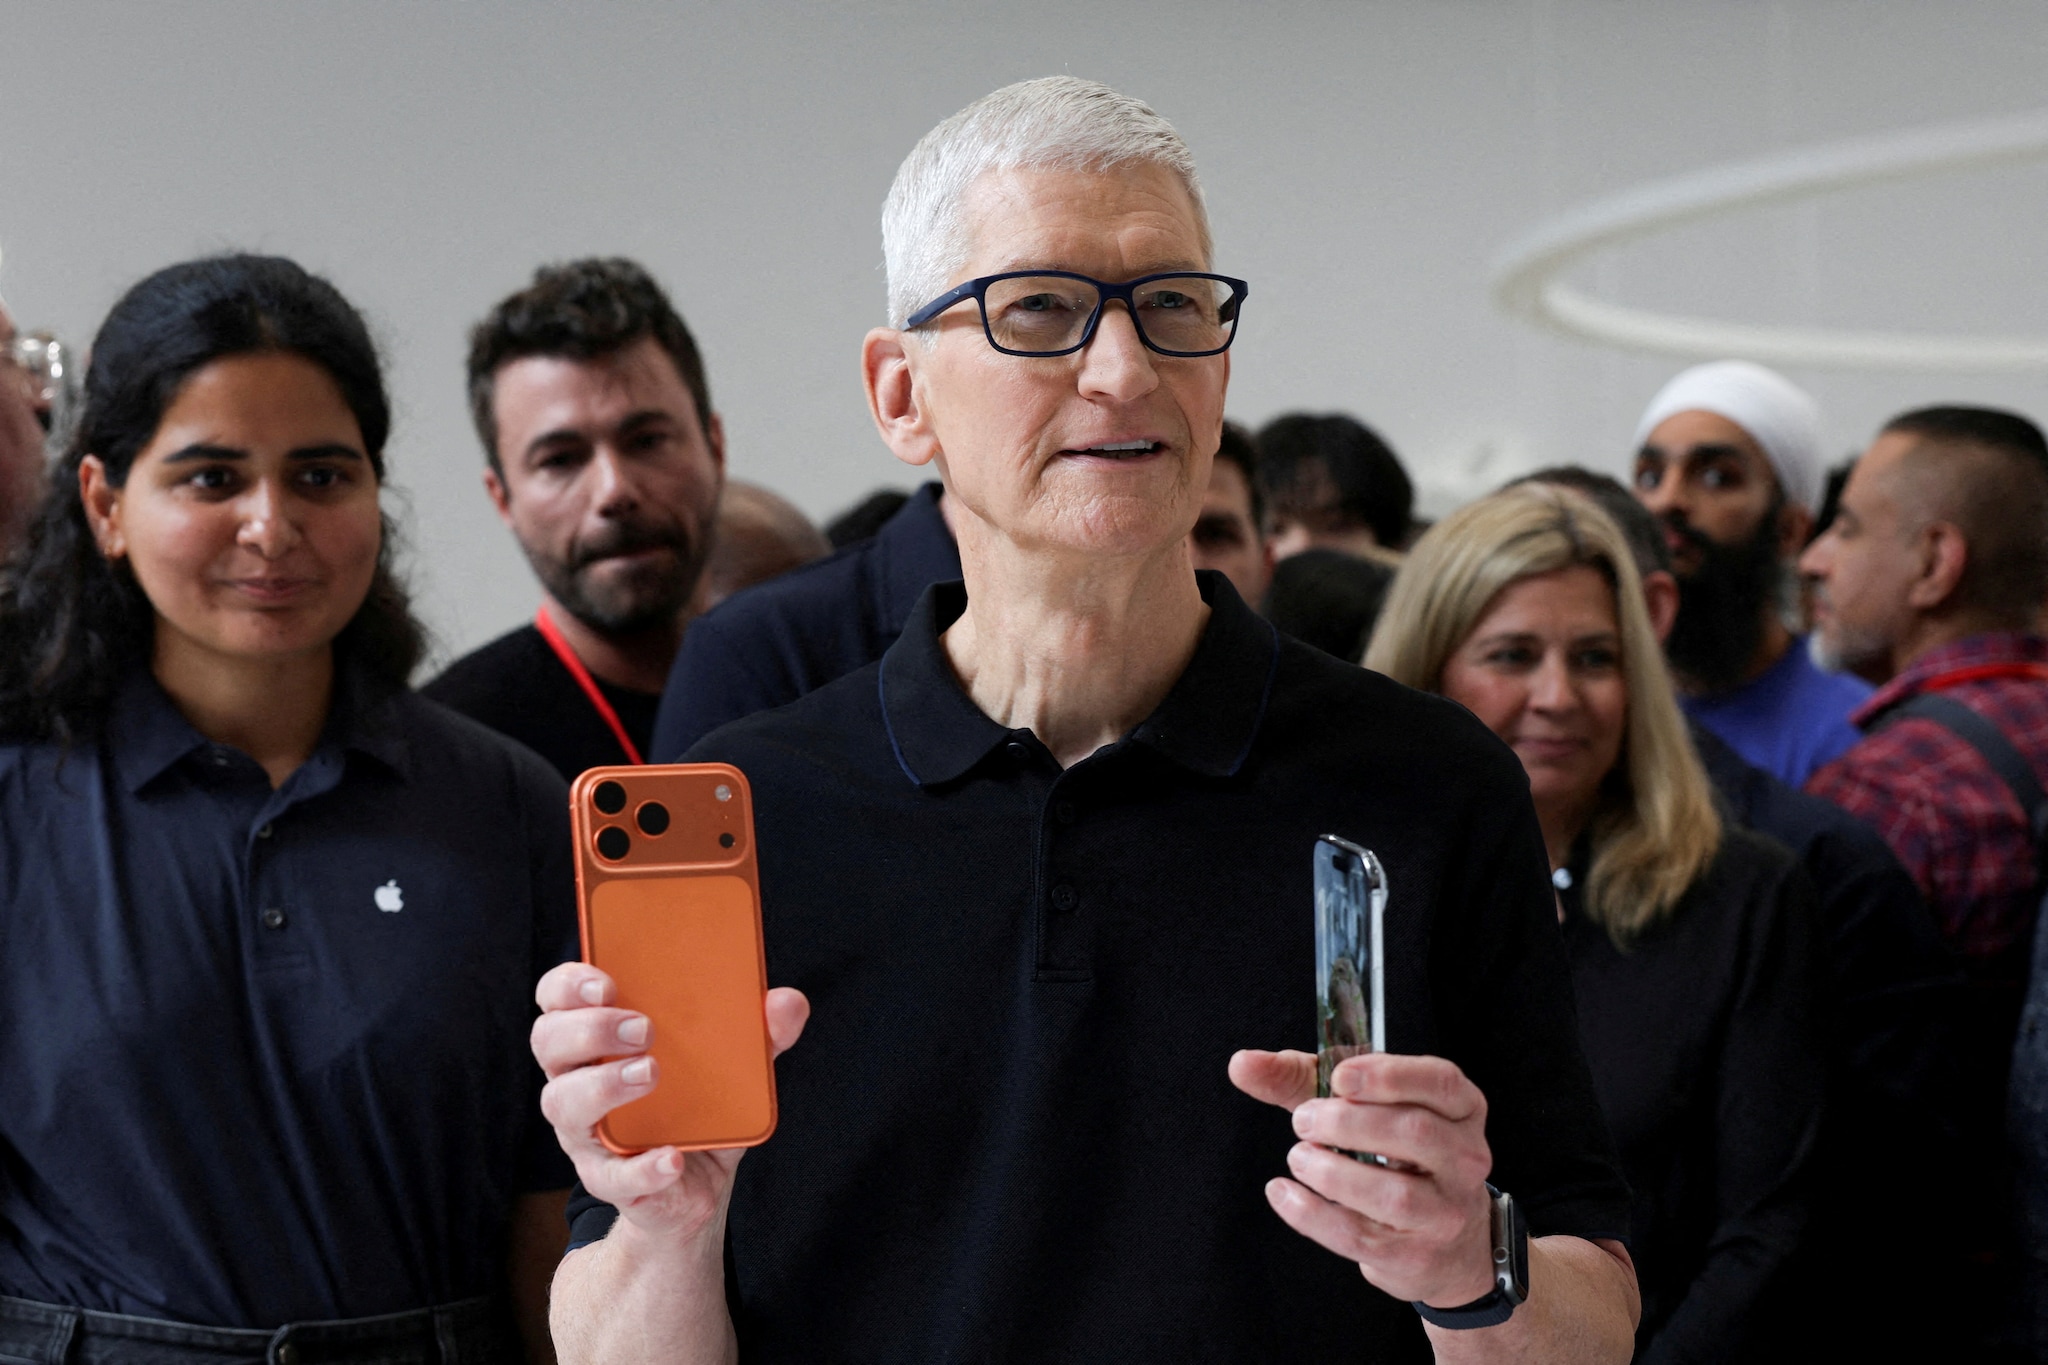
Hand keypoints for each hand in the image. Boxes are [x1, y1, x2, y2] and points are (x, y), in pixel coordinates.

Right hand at [531, 962, 808, 1249]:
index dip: (570, 984)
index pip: (558, 998)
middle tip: (643, 1028)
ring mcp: (587, 1132)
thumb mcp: (730, 1067)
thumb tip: (789, 1001)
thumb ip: (758, 1034)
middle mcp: (578, 1080)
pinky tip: (672, 1157)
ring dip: (603, 1085)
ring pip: (563, 1103)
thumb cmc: (696, 1108)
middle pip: (549, 1041)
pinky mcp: (610, 1180)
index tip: (607, 981)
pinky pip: (612, 1176)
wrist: (694, 1189)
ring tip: (650, 1073)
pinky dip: (642, 1166)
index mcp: (598, 1040)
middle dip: (589, 1028)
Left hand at [1229, 1049, 1496, 1307]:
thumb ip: (1302, 1079)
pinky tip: (1283, 1193)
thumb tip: (1242, 1064)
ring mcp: (1446, 1212)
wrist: (1445, 1245)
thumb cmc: (1396, 1157)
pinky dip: (1311, 1214)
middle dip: (1348, 1123)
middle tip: (1303, 1121)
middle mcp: (1466, 1159)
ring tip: (1299, 1158)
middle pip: (1415, 1133)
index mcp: (1461, 1109)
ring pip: (1393, 1192)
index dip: (1388, 1075)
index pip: (1439, 1082)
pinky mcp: (1416, 1256)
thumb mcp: (1359, 1107)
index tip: (1339, 1077)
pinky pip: (1359, 1235)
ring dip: (1332, 1172)